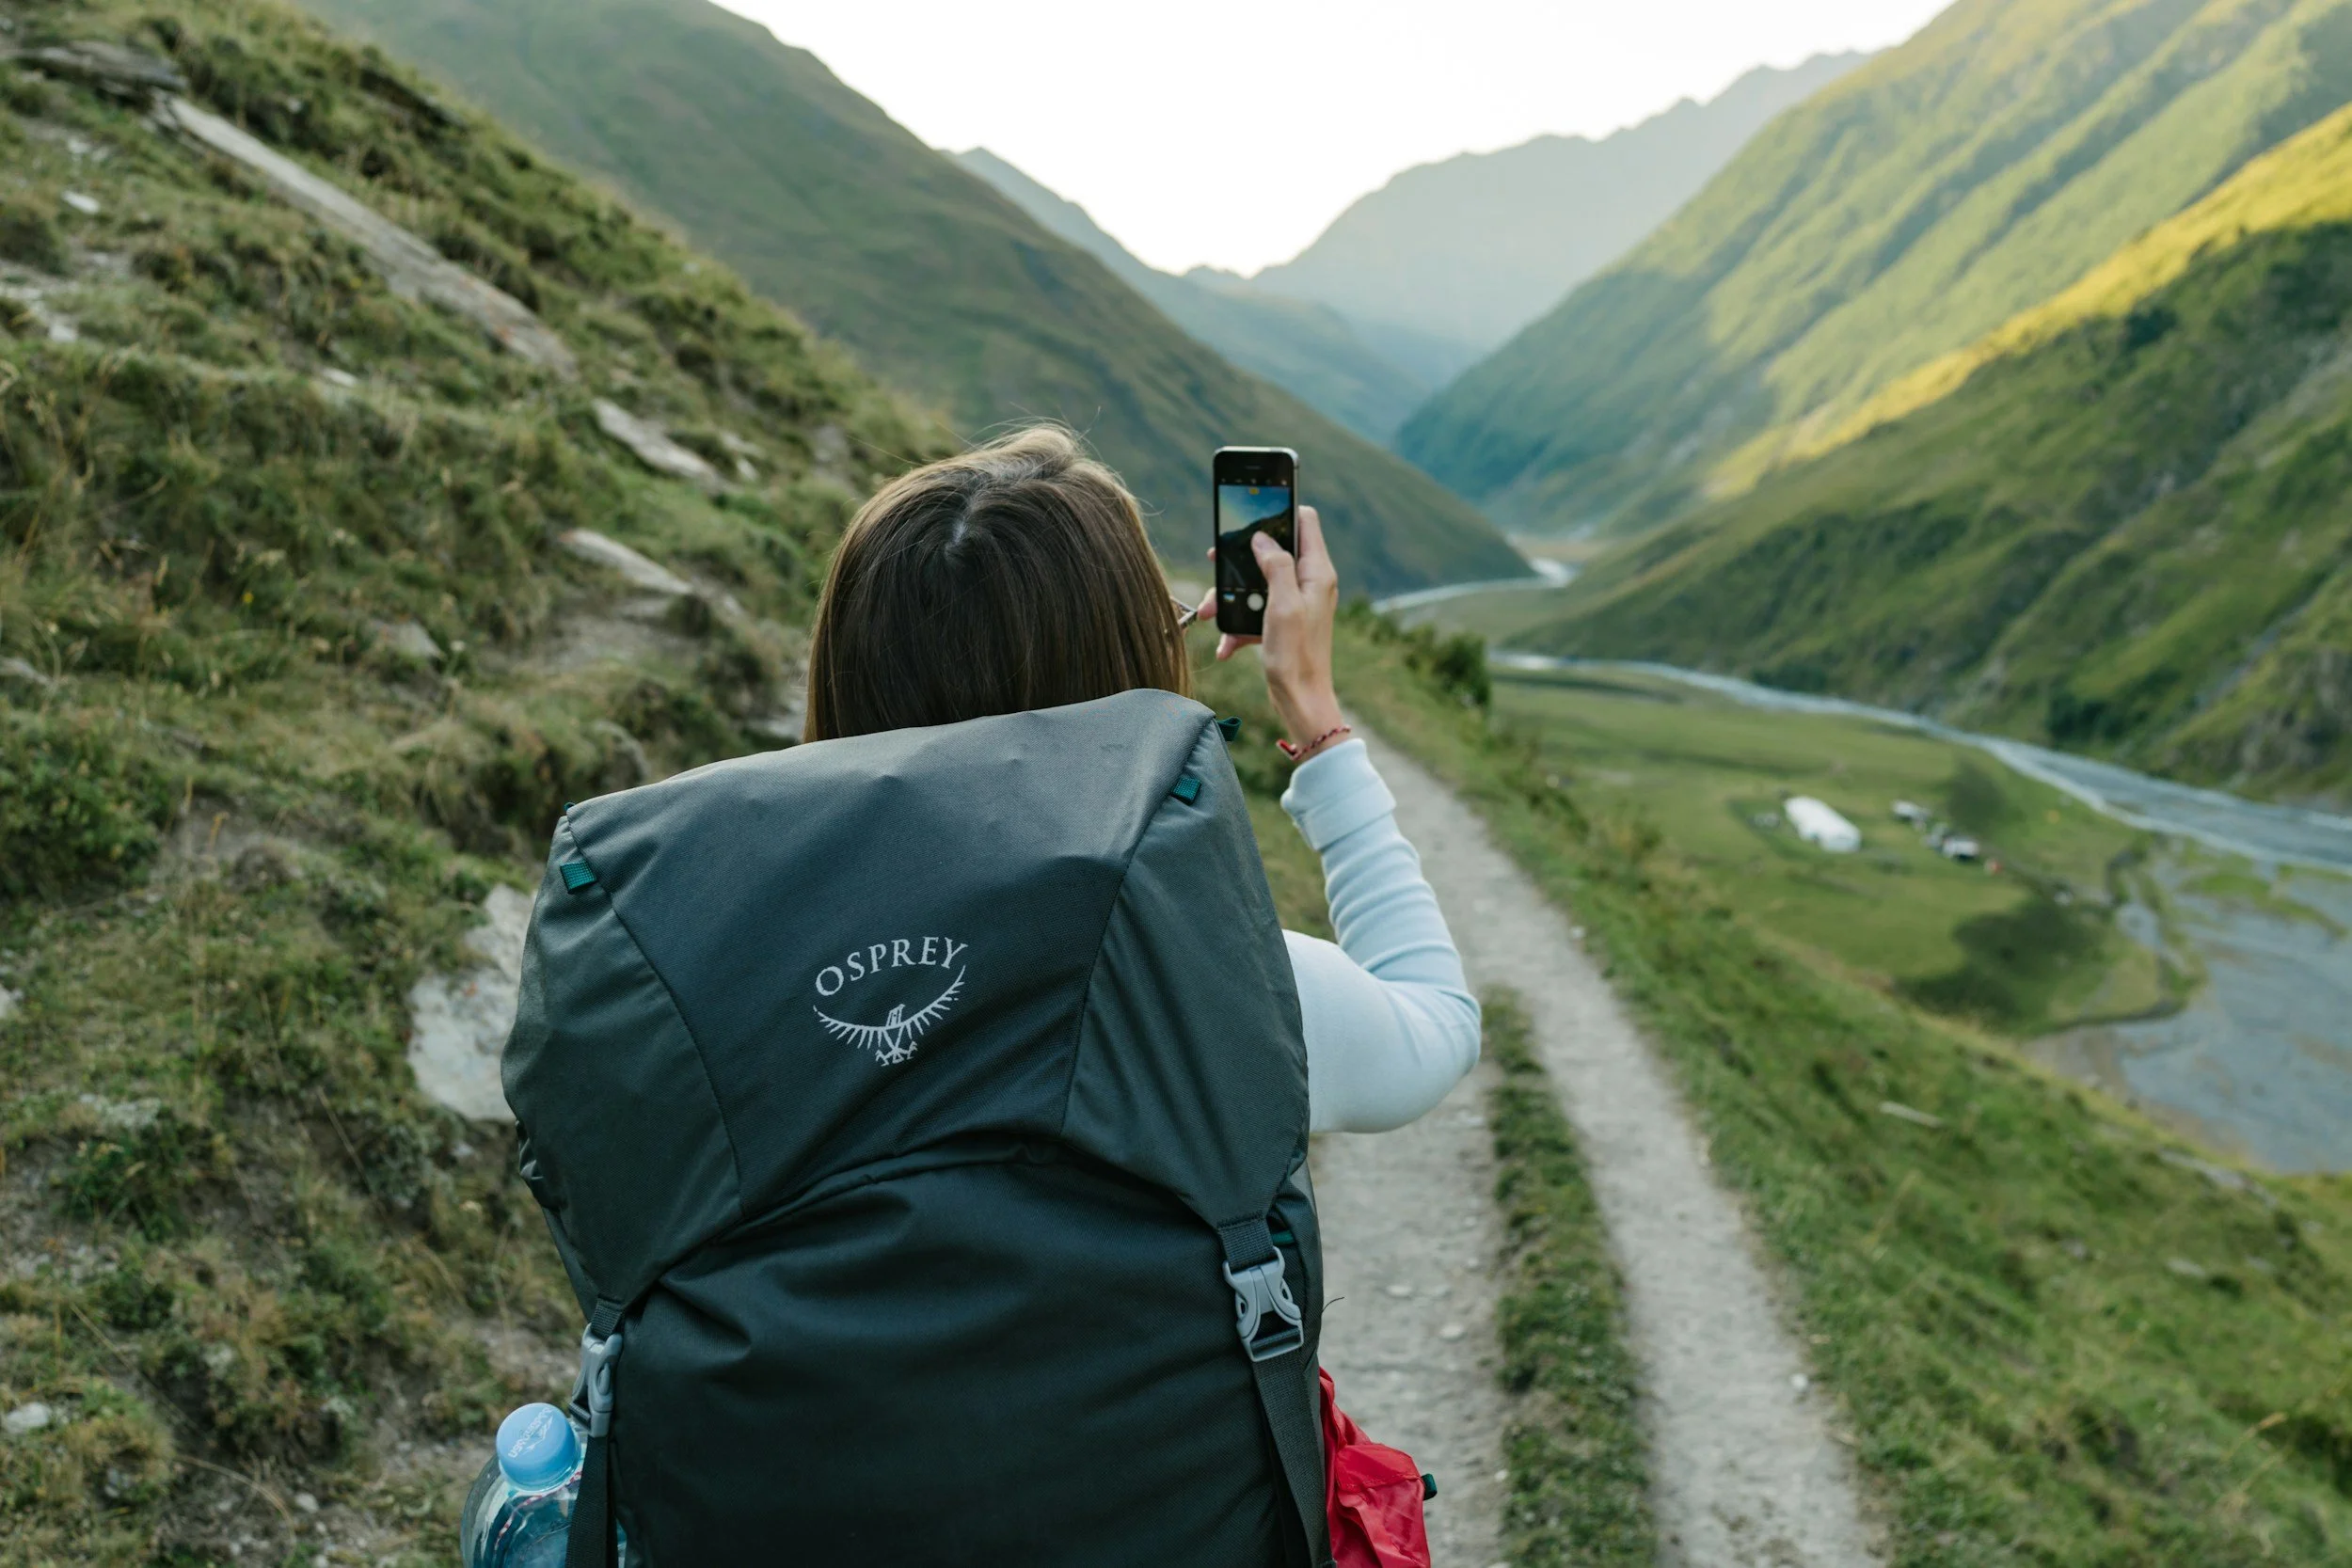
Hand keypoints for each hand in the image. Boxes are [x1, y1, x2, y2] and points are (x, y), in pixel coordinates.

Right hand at [1195, 506, 1345, 748]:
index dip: (1280, 511)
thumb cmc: (1297, 656)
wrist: (1301, 703)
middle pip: (1271, 551)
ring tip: (1207, 613)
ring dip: (1229, 598)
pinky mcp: (1282, 623)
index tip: (1252, 512)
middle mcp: (1309, 583)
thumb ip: (1275, 565)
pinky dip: (1236, 626)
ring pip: (1256, 583)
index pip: (1304, 521)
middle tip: (1214, 562)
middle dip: (1239, 560)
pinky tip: (1224, 645)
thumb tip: (1262, 537)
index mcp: (1317, 572)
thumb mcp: (1283, 605)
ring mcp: (1295, 603)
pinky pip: (1254, 612)